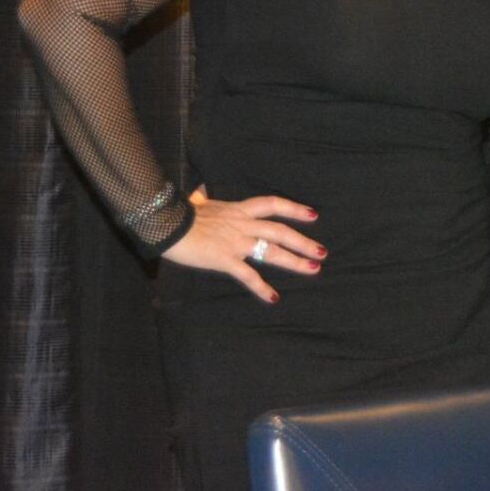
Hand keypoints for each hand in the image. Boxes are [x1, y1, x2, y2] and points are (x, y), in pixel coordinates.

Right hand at [162, 185, 324, 303]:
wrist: (167, 224)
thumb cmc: (179, 214)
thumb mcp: (198, 203)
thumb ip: (204, 200)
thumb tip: (199, 193)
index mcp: (238, 210)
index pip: (272, 205)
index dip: (294, 208)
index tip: (312, 214)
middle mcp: (243, 224)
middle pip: (280, 231)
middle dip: (303, 241)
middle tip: (322, 252)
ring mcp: (236, 242)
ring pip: (272, 251)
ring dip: (294, 261)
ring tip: (313, 269)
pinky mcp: (225, 259)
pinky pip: (248, 275)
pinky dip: (261, 287)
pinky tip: (273, 297)